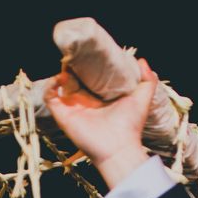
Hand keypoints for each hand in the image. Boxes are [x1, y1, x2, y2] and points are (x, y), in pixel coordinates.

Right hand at [44, 59, 157, 189]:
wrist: (119, 147)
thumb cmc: (130, 126)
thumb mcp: (143, 97)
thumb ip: (148, 79)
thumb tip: (141, 60)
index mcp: (98, 96)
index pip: (88, 74)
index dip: (86, 62)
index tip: (88, 50)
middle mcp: (84, 100)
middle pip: (72, 76)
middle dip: (72, 64)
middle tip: (77, 53)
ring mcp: (72, 107)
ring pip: (59, 84)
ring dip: (61, 72)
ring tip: (69, 66)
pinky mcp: (63, 115)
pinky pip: (49, 97)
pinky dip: (50, 85)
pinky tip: (61, 77)